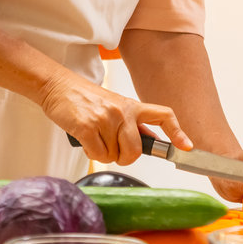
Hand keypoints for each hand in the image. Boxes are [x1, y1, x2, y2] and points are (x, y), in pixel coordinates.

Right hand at [37, 68, 191, 165]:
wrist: (57, 86)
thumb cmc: (84, 98)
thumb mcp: (113, 104)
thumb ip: (131, 122)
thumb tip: (149, 139)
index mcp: (131, 105)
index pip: (163, 115)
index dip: (177, 132)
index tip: (185, 147)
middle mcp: (122, 111)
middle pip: (135, 150)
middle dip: (124, 157)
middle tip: (112, 150)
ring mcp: (105, 119)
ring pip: (114, 156)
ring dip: (104, 154)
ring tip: (94, 138)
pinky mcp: (87, 127)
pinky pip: (98, 155)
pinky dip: (91, 154)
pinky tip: (85, 140)